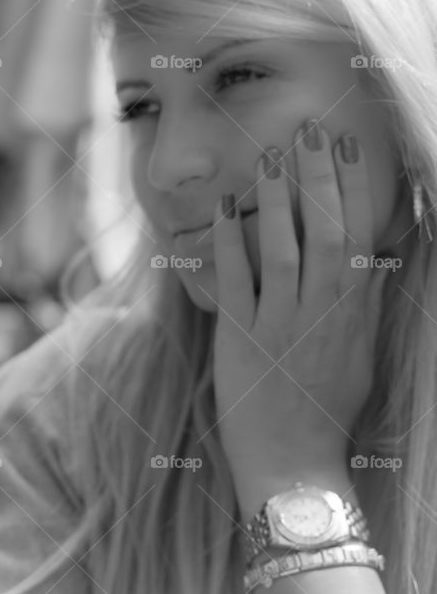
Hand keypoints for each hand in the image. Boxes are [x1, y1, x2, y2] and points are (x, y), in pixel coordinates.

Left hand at [210, 123, 389, 490]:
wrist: (293, 463)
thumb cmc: (326, 411)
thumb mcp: (359, 355)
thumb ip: (365, 305)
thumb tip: (373, 258)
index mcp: (351, 312)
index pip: (357, 235)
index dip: (352, 187)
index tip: (346, 147)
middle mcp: (320, 311)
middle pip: (323, 230)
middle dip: (317, 176)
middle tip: (308, 130)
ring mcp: (280, 322)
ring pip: (282, 247)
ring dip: (277, 198)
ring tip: (271, 154)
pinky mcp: (241, 338)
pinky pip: (235, 281)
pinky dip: (228, 242)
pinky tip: (220, 209)